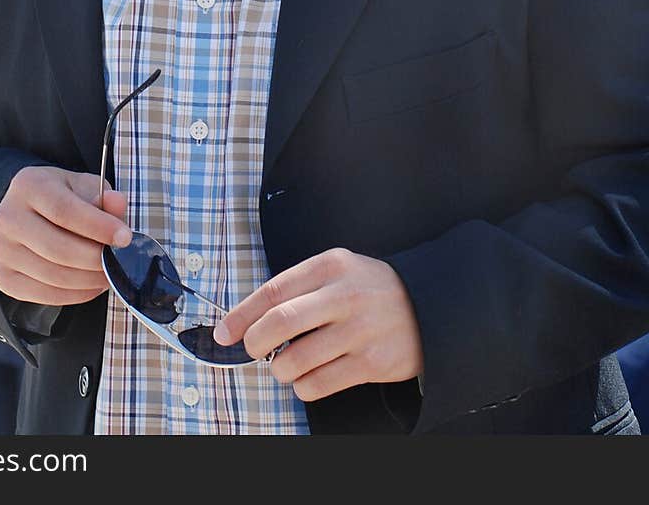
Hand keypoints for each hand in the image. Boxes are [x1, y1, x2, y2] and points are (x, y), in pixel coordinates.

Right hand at [0, 166, 131, 305]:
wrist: (30, 213)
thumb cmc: (63, 197)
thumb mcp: (84, 186)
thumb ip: (103, 196)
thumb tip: (117, 203)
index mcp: (28, 185)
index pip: (64, 210)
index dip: (97, 227)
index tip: (125, 238)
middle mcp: (7, 217)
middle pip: (57, 248)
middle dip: (95, 259)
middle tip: (118, 262)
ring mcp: (1, 250)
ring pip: (52, 275)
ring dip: (88, 280)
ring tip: (108, 274)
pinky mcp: (3, 278)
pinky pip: (44, 295)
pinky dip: (75, 295)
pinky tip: (91, 285)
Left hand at [214, 248, 423, 401]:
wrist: (427, 307)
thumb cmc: (367, 289)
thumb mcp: (337, 271)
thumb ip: (298, 288)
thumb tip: (249, 319)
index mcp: (331, 265)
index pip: (274, 291)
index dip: (242, 315)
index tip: (224, 333)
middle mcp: (345, 295)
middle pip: (281, 322)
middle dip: (255, 342)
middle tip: (252, 350)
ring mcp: (360, 330)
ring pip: (296, 360)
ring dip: (280, 370)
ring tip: (286, 365)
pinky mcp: (372, 363)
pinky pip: (319, 384)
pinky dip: (303, 387)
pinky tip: (308, 378)